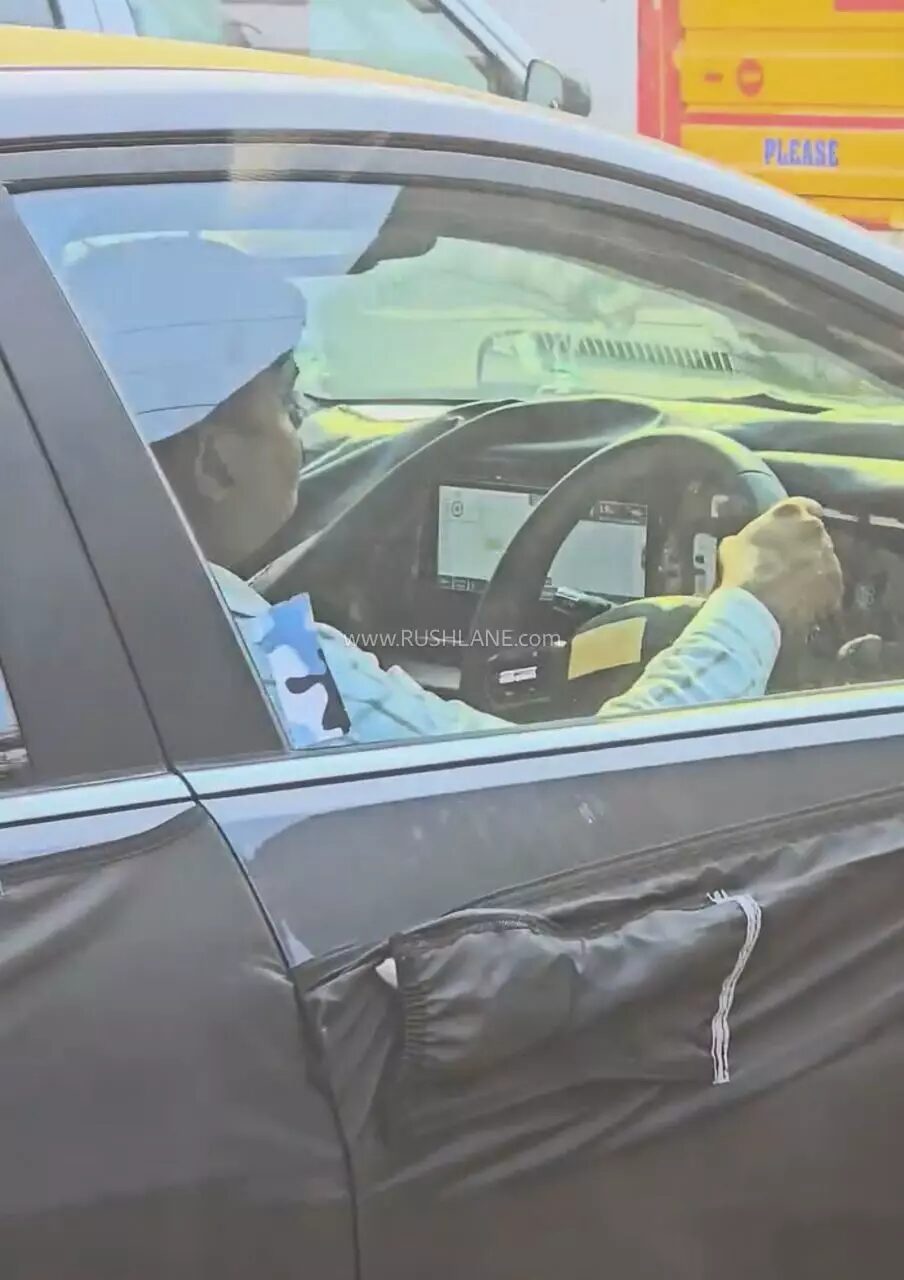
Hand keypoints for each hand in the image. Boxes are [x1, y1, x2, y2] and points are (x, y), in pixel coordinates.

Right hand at [719, 497, 842, 634]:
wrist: (757, 607)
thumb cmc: (741, 569)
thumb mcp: (733, 544)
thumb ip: (751, 536)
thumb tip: (752, 543)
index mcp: (792, 512)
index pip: (805, 505)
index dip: (799, 518)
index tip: (792, 529)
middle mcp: (817, 530)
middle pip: (816, 535)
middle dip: (805, 545)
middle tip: (788, 561)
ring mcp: (831, 559)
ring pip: (824, 561)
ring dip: (813, 569)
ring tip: (794, 587)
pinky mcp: (837, 586)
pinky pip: (829, 587)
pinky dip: (818, 593)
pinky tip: (801, 603)